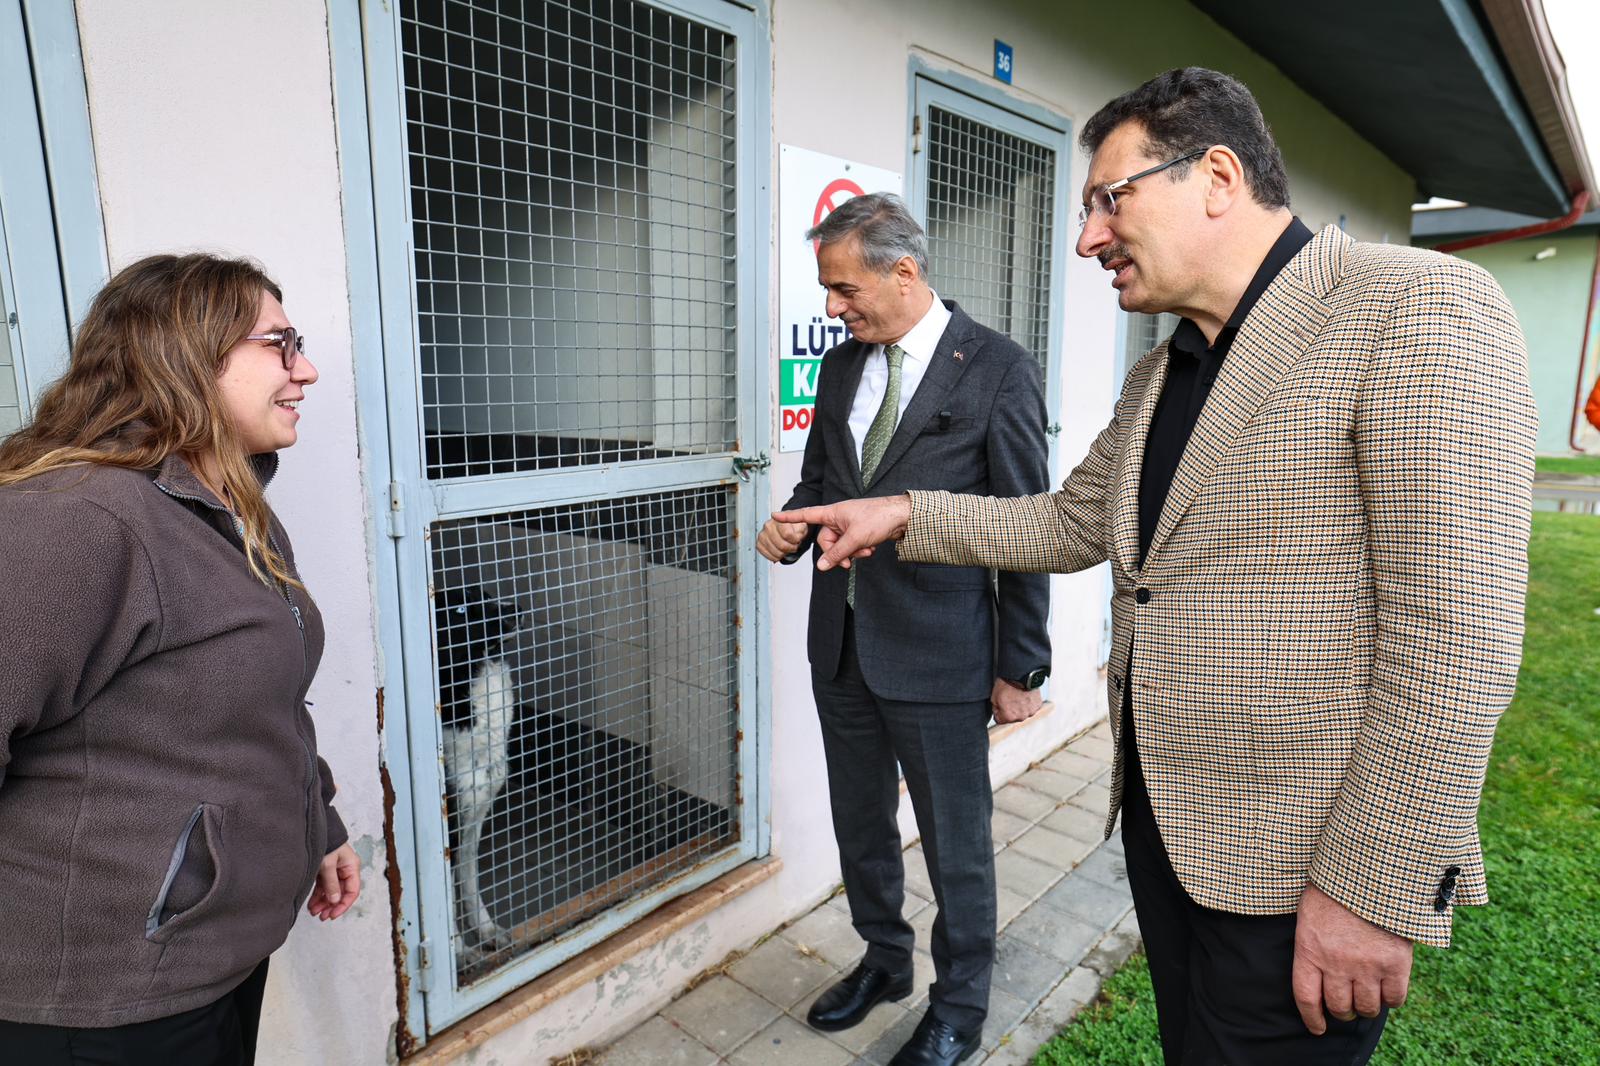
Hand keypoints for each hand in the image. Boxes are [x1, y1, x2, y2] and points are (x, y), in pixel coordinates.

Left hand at [307, 842, 361, 921]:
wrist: (313, 831)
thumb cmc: (325, 843)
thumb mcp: (327, 865)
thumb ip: (331, 884)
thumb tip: (335, 901)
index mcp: (351, 867)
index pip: (352, 891)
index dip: (343, 905)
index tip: (333, 914)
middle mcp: (345, 870)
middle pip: (341, 893)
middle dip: (331, 906)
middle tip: (323, 917)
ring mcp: (335, 871)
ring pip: (331, 892)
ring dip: (323, 903)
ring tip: (314, 912)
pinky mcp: (325, 871)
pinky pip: (323, 887)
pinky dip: (318, 896)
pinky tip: (312, 905)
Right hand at [756, 518, 808, 561]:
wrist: (789, 529)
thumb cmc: (795, 526)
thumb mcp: (802, 522)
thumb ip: (800, 519)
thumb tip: (792, 523)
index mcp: (779, 519)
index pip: (787, 534)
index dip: (795, 541)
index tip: (797, 539)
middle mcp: (768, 525)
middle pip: (782, 545)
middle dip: (791, 548)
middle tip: (793, 545)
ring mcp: (762, 535)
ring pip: (775, 552)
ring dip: (784, 553)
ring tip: (787, 547)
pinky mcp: (759, 543)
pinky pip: (768, 555)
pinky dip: (776, 557)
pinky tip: (779, 551)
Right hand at [773, 495, 911, 570]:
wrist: (903, 517)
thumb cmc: (880, 518)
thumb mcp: (855, 538)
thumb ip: (837, 553)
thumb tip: (821, 567)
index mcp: (834, 512)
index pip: (807, 514)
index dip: (791, 516)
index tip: (775, 515)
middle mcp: (839, 518)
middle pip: (826, 541)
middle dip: (838, 553)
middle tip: (850, 560)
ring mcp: (849, 526)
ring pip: (840, 546)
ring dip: (852, 553)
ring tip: (866, 551)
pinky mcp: (859, 532)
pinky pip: (851, 546)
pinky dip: (859, 551)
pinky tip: (871, 549)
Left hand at [991, 678, 1042, 723]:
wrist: (1021, 675)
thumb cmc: (1007, 684)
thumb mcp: (994, 697)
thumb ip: (996, 709)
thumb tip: (998, 712)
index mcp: (1009, 717)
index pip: (1000, 720)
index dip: (998, 712)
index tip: (999, 706)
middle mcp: (1021, 717)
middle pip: (1012, 717)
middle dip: (1010, 710)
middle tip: (1009, 699)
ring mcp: (1030, 711)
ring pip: (1023, 712)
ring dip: (1020, 707)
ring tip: (1017, 696)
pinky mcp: (1037, 705)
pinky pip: (1031, 707)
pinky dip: (1028, 703)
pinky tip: (1024, 695)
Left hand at [1292, 883, 1411, 1033]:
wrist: (1369, 870)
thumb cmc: (1336, 887)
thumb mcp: (1310, 913)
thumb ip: (1313, 945)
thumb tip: (1318, 970)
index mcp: (1309, 950)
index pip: (1306, 998)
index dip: (1312, 1018)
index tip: (1317, 1027)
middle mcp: (1336, 964)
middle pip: (1339, 1007)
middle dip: (1342, 1012)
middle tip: (1346, 1006)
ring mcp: (1367, 966)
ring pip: (1367, 1008)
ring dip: (1366, 1007)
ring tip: (1367, 996)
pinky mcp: (1395, 963)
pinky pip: (1395, 998)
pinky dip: (1391, 999)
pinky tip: (1388, 989)